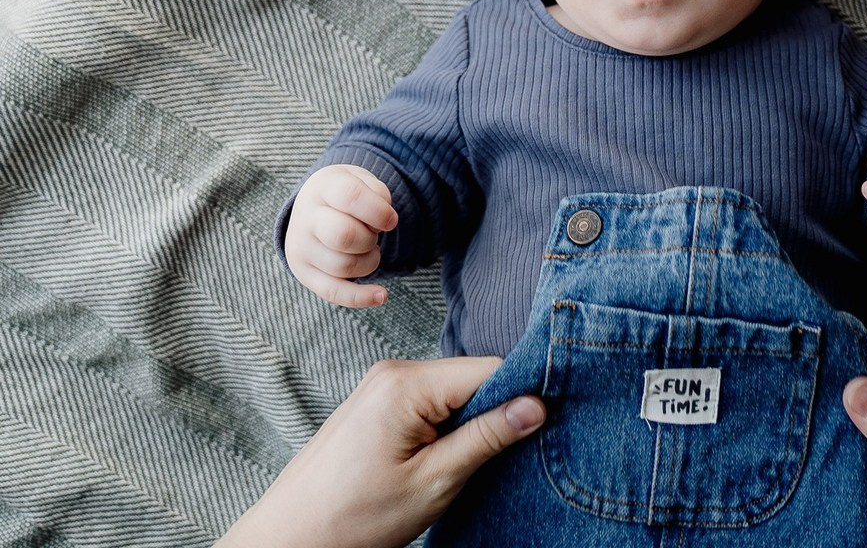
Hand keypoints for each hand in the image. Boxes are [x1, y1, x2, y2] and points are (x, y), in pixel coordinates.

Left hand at [217, 357, 545, 547]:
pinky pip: (428, 400)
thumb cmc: (353, 519)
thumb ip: (486, 438)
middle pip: (470, 378)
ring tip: (465, 465)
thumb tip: (536, 405)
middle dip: (493, 413)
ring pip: (451, 391)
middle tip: (506, 456)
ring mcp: (382, 383)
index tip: (544, 425)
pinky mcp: (376, 401)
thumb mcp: (432, 483)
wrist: (289, 540)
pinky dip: (445, 427)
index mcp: (407, 383)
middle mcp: (394, 369)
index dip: (520, 396)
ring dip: (467, 424)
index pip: (489, 370)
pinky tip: (444, 460)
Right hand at [283, 165, 398, 307]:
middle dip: (370, 238)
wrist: (313, 204)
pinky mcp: (305, 273)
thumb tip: (386, 221)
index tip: (390, 220)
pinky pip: (333, 292)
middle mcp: (305, 218)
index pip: (350, 196)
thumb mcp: (362, 179)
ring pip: (344, 266)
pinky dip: (360, 297)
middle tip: (372, 232)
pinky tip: (382, 295)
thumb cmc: (346, 193)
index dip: (378, 210)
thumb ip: (377, 193)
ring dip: (370, 260)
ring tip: (368, 247)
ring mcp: (301, 248)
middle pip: (344, 236)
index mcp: (322, 187)